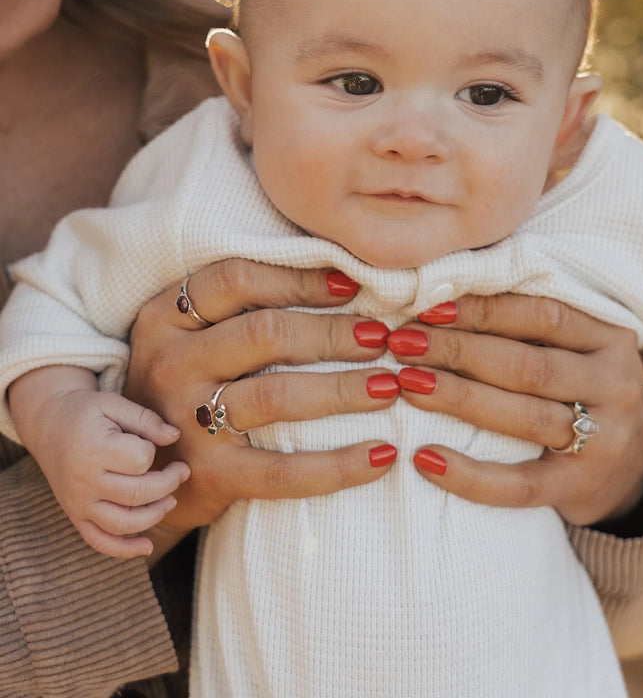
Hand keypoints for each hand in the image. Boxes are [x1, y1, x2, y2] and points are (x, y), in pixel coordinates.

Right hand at [9, 365, 189, 558]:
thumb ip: (146, 420)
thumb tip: (175, 436)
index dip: (153, 452)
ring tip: (171, 500)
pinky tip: (147, 547)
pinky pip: (99, 541)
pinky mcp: (75, 516)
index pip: (140, 460)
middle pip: (137, 494)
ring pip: (123, 523)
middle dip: (168, 484)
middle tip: (182, 471)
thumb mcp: (114, 403)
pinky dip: (124, 550)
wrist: (47, 425)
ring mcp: (78, 503)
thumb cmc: (86, 412)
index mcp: (94, 449)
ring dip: (154, 515)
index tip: (152, 443)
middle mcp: (84, 481)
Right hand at [124, 259, 398, 559]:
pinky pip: (284, 470)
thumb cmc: (185, 388)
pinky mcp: (209, 476)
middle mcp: (171, 364)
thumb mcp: (190, 337)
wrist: (140, 475)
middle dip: (333, 332)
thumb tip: (341, 280)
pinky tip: (382, 454)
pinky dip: (339, 465)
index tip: (352, 285)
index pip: (237, 280)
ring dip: (344, 388)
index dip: (300, 279)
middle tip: (383, 338)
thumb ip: (239, 309)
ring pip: (277, 395)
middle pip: (265, 333)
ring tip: (389, 385)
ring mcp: (184, 420)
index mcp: (166, 318)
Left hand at [391, 293, 642, 525]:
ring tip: (407, 386)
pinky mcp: (581, 488)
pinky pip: (520, 485)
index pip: (540, 314)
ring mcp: (604, 440)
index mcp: (609, 336)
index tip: (426, 308)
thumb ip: (523, 320)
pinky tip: (424, 459)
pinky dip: (470, 476)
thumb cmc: (579, 386)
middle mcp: (615, 384)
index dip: (480, 309)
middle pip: (526, 365)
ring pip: (523, 417)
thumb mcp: (571, 345)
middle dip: (457, 351)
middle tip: (402, 343)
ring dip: (458, 399)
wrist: (630, 468)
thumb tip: (438, 294)